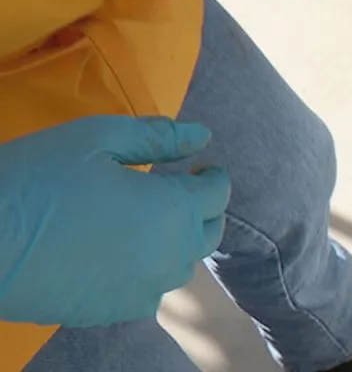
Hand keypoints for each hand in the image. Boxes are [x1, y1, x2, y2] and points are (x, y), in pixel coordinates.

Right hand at [0, 116, 229, 327]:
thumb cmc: (38, 178)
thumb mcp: (97, 139)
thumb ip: (157, 137)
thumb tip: (201, 136)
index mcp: (174, 211)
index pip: (217, 193)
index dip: (211, 175)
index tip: (197, 166)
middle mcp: (169, 257)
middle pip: (208, 234)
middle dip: (202, 209)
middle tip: (178, 190)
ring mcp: (141, 290)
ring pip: (179, 265)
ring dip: (175, 241)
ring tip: (146, 220)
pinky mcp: (111, 312)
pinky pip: (145, 291)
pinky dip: (144, 271)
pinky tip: (116, 253)